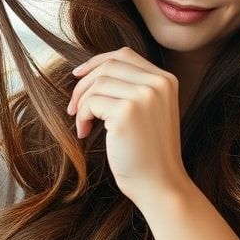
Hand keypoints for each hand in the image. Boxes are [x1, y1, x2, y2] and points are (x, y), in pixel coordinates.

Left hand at [66, 47, 188, 206]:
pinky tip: (84, 133)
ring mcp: (144, 96)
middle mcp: (158, 84)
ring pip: (97, 83)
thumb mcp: (150, 112)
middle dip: (84, 83)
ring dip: (81, 103)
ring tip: (83, 124)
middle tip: (73, 107)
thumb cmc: (148, 153)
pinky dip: (81, 117)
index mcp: (165, 80)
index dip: (96, 62)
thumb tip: (92, 70)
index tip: (78, 75)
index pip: (124, 55)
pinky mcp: (127, 113)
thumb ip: (133, 88)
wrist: (160, 184)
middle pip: (108, 65)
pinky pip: (90, 103)